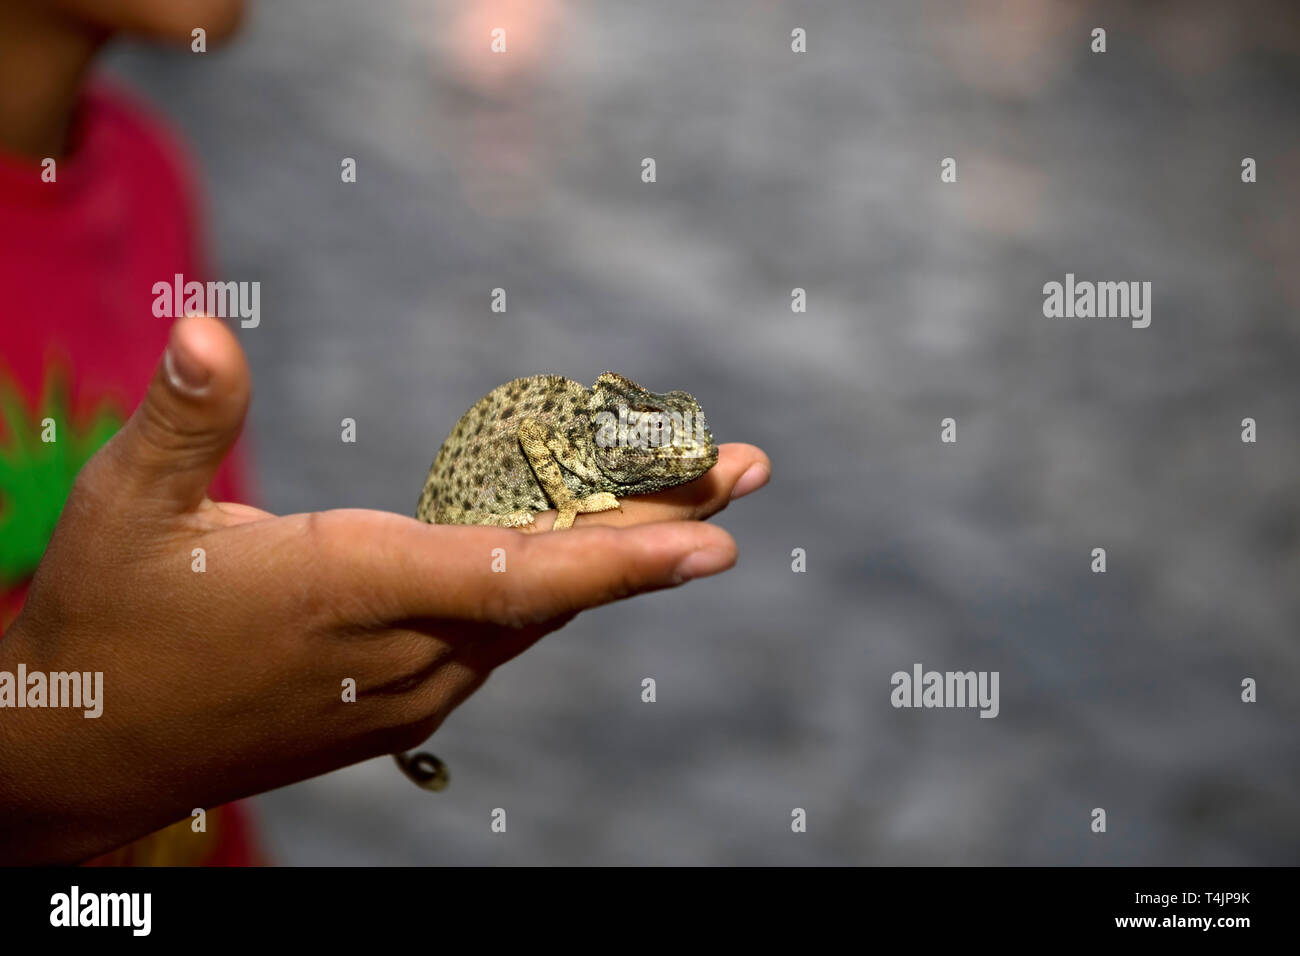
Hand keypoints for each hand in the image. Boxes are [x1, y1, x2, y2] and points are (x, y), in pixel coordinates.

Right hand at [0, 316, 766, 863]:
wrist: (88, 755)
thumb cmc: (103, 626)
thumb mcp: (120, 514)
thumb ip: (180, 424)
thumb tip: (204, 328)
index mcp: (349, 591)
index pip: (511, 573)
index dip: (619, 556)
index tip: (714, 537)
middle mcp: (405, 647)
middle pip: (558, 583)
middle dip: (658, 525)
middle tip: (746, 468)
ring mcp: (412, 682)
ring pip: (540, 607)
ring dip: (620, 547)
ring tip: (693, 487)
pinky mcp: (405, 695)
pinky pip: (507, 626)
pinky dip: (561, 575)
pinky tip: (596, 536)